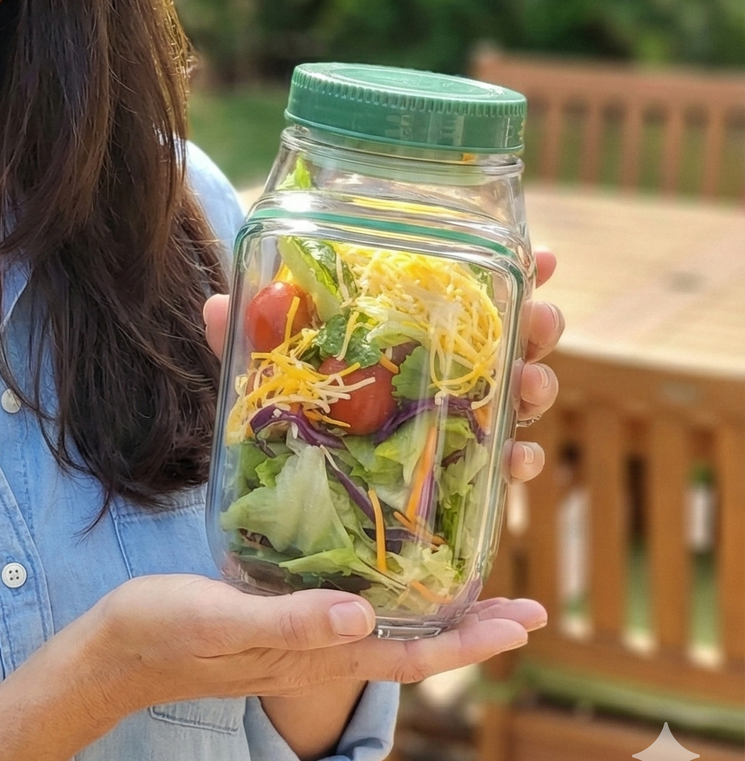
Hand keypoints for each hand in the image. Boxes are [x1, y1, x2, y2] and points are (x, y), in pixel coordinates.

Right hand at [77, 576, 544, 721]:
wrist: (114, 654)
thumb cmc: (164, 630)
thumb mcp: (223, 618)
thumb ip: (291, 621)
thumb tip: (364, 617)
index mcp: (313, 654)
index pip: (409, 655)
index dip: (469, 641)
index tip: (522, 623)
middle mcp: (317, 652)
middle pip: (411, 646)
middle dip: (470, 629)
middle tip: (524, 607)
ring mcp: (297, 641)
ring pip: (384, 630)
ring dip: (435, 614)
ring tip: (474, 589)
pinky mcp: (274, 622)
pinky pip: (347, 615)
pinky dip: (383, 597)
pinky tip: (381, 572)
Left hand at [201, 249, 565, 486]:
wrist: (285, 504)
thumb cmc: (286, 417)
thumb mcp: (263, 374)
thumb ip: (245, 340)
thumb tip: (216, 305)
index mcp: (407, 337)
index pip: (466, 296)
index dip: (510, 274)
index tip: (542, 256)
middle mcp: (440, 377)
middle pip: (506, 342)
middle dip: (537, 327)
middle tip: (544, 316)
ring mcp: (454, 428)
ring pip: (514, 400)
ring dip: (534, 386)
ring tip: (531, 382)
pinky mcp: (456, 482)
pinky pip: (497, 471)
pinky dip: (515, 463)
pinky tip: (517, 459)